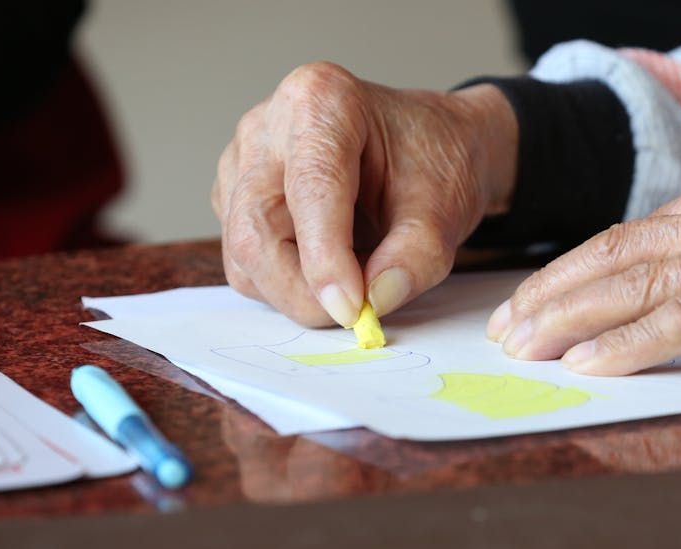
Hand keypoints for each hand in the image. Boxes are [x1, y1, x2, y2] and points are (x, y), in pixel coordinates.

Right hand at [212, 63, 515, 326]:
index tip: (352, 310)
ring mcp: (242, 160)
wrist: (431, 146)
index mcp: (321, 101)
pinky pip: (245, 260)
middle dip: (301, 289)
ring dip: (295, 290)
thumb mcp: (445, 209)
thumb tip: (374, 302)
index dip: (326, 259)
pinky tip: (330, 264)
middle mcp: (267, 125)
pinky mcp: (234, 195)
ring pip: (243, 253)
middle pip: (255, 228)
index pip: (310, 190)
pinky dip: (285, 282)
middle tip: (355, 315)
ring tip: (354, 277)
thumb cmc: (435, 161)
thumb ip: (415, 258)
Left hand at [487, 154, 680, 378]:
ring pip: (636, 282)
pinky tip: (586, 363)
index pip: (643, 230)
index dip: (582, 266)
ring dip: (569, 317)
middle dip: (556, 290)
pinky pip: (679, 319)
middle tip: (508, 324)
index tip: (543, 294)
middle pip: (623, 250)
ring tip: (524, 345)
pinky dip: (624, 343)